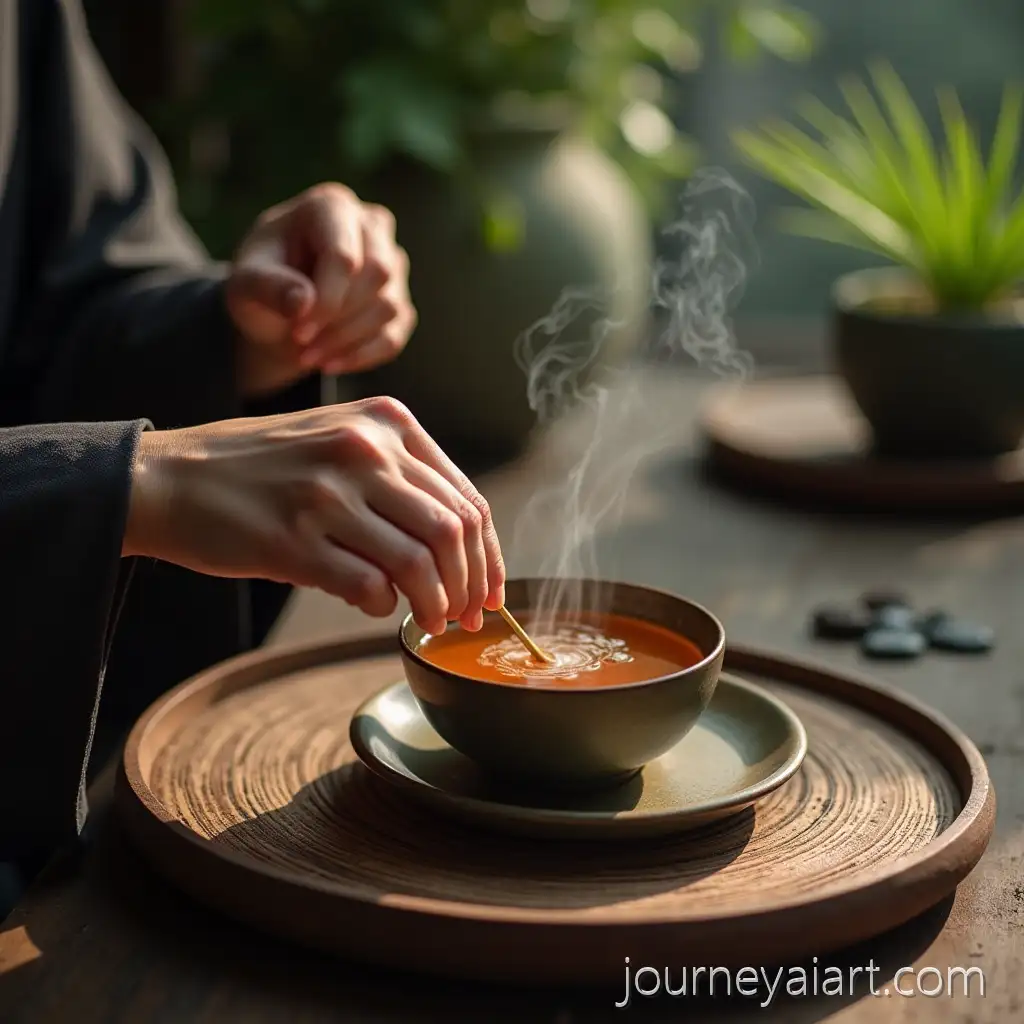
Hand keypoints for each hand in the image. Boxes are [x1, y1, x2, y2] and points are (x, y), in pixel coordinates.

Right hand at [124, 397, 503, 633]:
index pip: (466, 499)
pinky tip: (377, 606)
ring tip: (431, 623)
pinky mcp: (294, 538)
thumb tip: (458, 550)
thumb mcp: (338, 439)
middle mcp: (364, 450)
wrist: (169, 477)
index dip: (488, 556)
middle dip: (471, 587)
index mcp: (386, 423)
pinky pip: (368, 585)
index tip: (489, 592)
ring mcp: (328, 493)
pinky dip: (384, 606)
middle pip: (454, 532)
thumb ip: (399, 479)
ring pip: (420, 562)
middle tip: (465, 619)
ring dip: (436, 604)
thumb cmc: (261, 466)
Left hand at [225, 184, 415, 396]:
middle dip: (337, 319)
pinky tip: (330, 363)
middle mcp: (371, 227)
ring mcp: (392, 264)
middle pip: (377, 276)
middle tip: (300, 343)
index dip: (326, 299)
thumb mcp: (246, 282)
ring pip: (389, 307)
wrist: (276, 311)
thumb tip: (304, 304)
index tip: (297, 329)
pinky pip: (394, 335)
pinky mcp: (400, 302)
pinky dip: (362, 356)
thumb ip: (269, 287)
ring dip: (346, 341)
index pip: (346, 255)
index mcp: (331, 206)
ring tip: (307, 356)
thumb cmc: (261, 283)